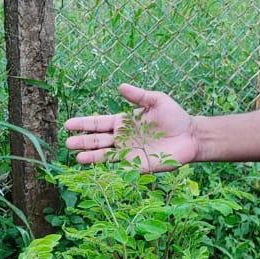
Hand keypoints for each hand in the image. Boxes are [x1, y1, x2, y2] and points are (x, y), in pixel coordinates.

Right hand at [63, 83, 199, 172]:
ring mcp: (129, 153)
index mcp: (122, 122)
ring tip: (78, 158)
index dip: (83, 124)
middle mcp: (122, 139)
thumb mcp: (157, 100)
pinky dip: (111, 170)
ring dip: (92, 157)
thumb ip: (139, 95)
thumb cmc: (174, 116)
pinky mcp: (139, 166)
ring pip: (106, 156)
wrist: (191, 135)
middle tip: (68, 143)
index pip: (98, 123)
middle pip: (98, 141)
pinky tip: (100, 171)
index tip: (68, 125)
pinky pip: (122, 169)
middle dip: (83, 142)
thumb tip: (120, 86)